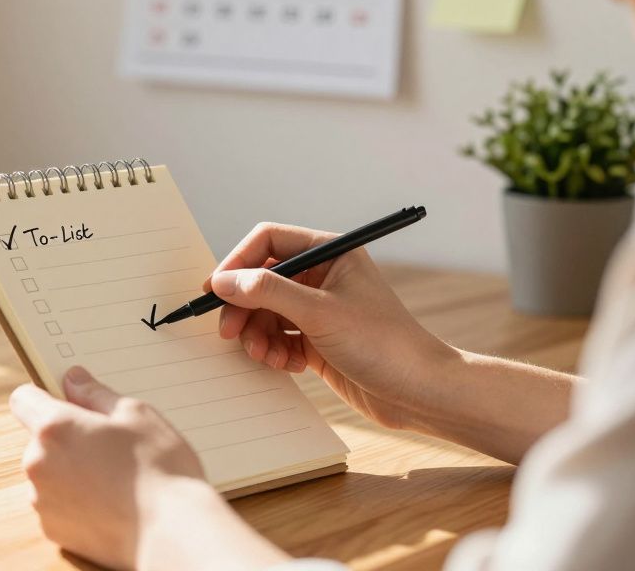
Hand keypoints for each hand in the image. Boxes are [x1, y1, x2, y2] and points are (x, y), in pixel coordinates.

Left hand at [10, 366, 287, 569]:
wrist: (172, 532)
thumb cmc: (160, 469)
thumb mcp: (136, 414)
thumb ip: (96, 394)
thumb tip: (73, 380)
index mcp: (54, 427)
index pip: (23, 399)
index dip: (45, 397)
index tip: (69, 403)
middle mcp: (37, 464)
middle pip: (40, 439)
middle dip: (67, 438)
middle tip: (109, 445)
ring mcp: (42, 501)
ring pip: (49, 473)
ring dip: (70, 471)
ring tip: (114, 479)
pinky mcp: (53, 530)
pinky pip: (57, 504)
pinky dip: (76, 502)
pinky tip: (110, 504)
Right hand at [208, 222, 454, 429]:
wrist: (419, 392)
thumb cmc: (383, 344)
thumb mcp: (320, 312)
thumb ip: (268, 292)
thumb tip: (223, 281)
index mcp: (330, 253)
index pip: (270, 241)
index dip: (238, 262)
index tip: (215, 289)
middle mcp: (323, 276)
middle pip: (262, 280)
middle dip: (244, 306)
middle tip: (229, 332)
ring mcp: (320, 309)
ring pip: (267, 312)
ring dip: (257, 334)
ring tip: (264, 354)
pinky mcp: (318, 340)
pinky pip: (279, 338)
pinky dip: (274, 351)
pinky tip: (285, 364)